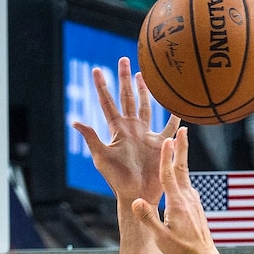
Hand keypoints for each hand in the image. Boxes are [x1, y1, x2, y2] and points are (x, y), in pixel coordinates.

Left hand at [74, 57, 179, 205]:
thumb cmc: (117, 180)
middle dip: (124, 79)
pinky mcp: (160, 144)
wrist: (137, 194)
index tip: (96, 69)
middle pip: (128, 98)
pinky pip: (169, 127)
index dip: (102, 86)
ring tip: (142, 74)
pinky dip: (174, 118)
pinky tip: (178, 106)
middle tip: (124, 59)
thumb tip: (75, 120)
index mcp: (118, 130)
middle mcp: (132, 129)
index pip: (107, 103)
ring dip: (145, 91)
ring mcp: (146, 135)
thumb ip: (91, 138)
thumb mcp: (102, 157)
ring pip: (147, 107)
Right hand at [132, 127, 216, 253]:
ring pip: (185, 175)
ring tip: (180, 143)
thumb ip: (147, 218)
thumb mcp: (160, 237)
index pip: (169, 175)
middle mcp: (188, 198)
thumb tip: (136, 201)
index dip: (167, 157)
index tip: (167, 139)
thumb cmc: (180, 249)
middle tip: (183, 129)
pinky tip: (180, 173)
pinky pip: (187, 185)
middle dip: (181, 148)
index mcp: (177, 203)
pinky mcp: (196, 205)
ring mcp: (194, 200)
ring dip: (182, 158)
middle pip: (182, 168)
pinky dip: (182, 173)